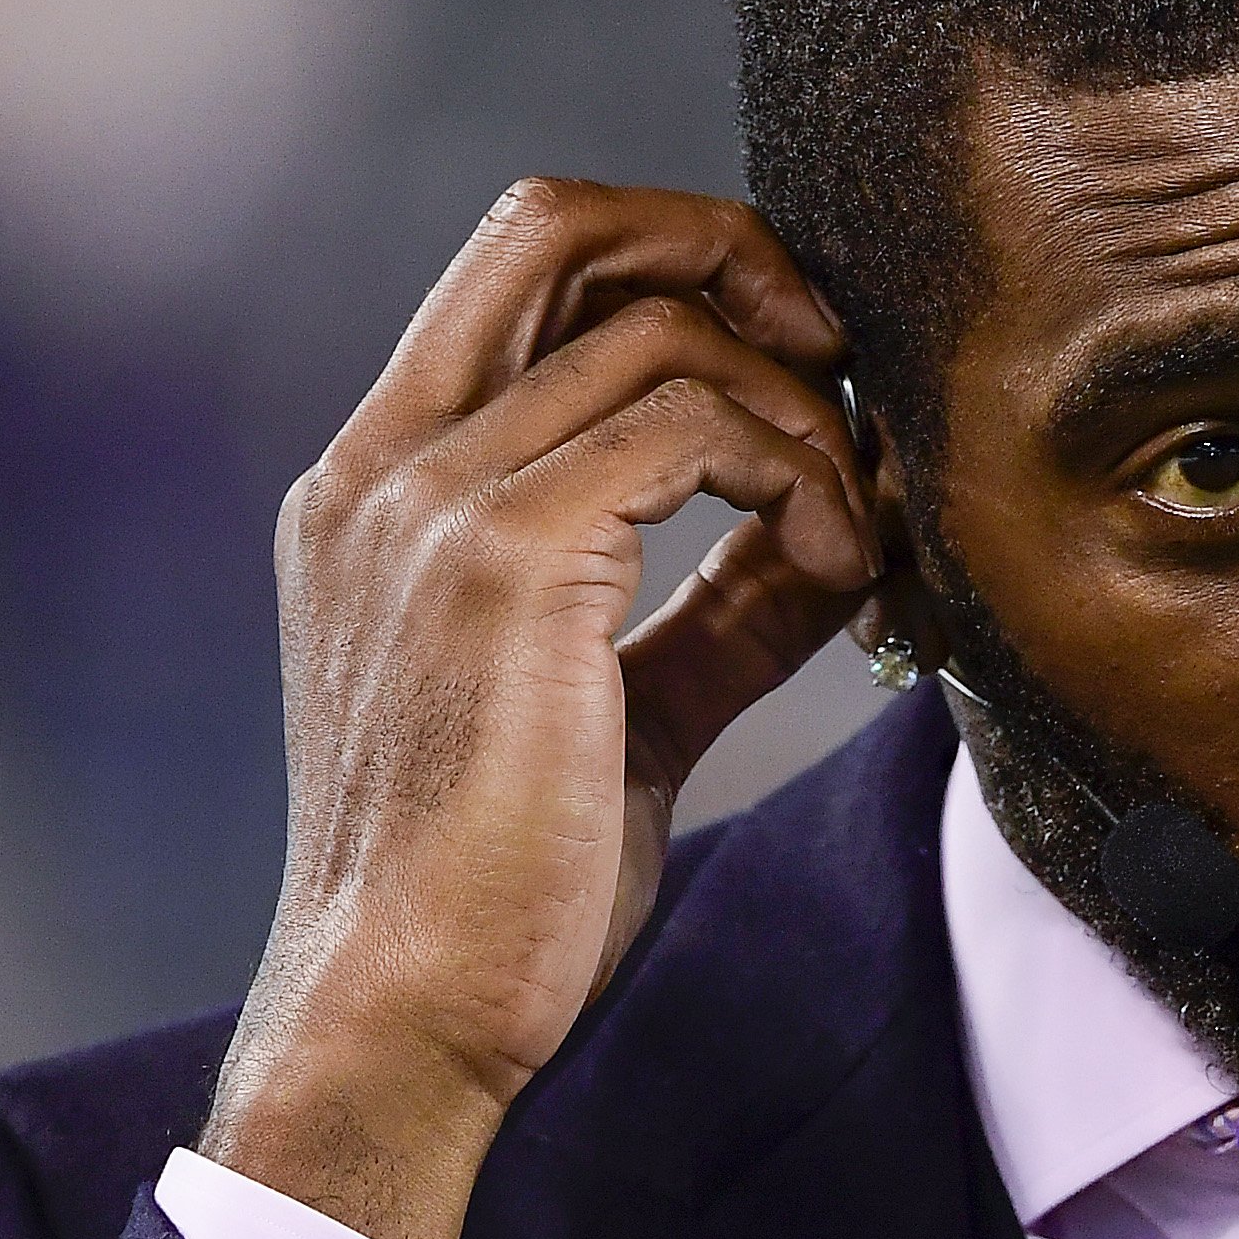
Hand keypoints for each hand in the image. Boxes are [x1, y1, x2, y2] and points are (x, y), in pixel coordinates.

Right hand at [201, 180, 880, 1238]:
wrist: (404, 1018)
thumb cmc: (504, 898)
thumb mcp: (623, 716)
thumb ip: (712, 610)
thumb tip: (834, 530)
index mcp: (380, 485)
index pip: (521, 265)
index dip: (679, 267)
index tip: (798, 362)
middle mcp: (385, 464)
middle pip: (558, 220)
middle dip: (731, 251)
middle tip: (839, 361)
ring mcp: (430, 500)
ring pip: (661, 333)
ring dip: (803, 413)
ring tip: (858, 534)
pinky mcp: (503, 556)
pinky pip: (692, 425)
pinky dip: (800, 476)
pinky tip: (841, 566)